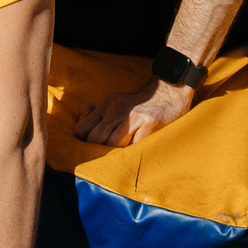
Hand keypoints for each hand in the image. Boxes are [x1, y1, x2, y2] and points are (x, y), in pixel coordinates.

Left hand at [75, 76, 195, 146]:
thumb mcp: (114, 101)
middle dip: (98, 149)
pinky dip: (132, 153)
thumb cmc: (137, 103)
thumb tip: (79, 118)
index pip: (83, 127)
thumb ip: (95, 109)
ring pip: (113, 144)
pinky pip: (134, 147)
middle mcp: (117, 110)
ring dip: (115, 153)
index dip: (84, 140)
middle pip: (95, 138)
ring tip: (120, 153)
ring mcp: (134, 117)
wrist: (168, 93)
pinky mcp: (149, 125)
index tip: (91, 145)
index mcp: (107, 104)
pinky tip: (134, 151)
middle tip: (106, 153)